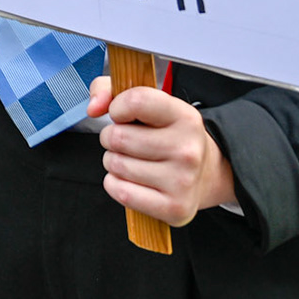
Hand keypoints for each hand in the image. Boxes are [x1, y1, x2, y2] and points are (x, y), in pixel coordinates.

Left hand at [86, 78, 234, 227]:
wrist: (205, 173)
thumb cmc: (166, 134)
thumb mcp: (147, 103)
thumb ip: (108, 90)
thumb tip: (93, 108)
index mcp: (185, 117)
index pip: (136, 101)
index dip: (117, 107)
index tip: (121, 114)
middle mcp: (187, 150)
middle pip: (118, 137)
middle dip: (112, 137)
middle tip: (127, 142)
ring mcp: (183, 181)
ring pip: (116, 164)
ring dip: (114, 161)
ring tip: (132, 160)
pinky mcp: (174, 208)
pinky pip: (121, 192)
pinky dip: (115, 184)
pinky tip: (131, 180)